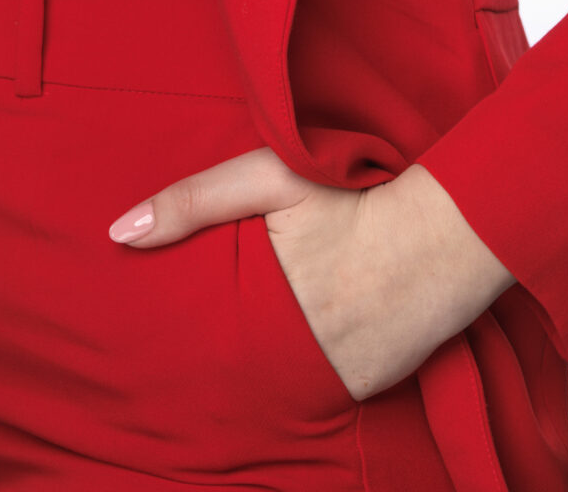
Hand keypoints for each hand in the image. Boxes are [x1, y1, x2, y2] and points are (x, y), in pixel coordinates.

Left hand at [107, 149, 510, 401]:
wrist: (448, 231)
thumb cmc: (352, 194)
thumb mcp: (269, 177)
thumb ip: (194, 200)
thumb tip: (119, 234)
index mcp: (263, 304)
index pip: (199, 336)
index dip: (181, 335)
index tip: (160, 334)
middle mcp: (295, 353)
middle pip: (231, 366)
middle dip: (218, 356)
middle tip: (214, 336)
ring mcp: (330, 377)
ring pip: (273, 383)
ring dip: (263, 368)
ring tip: (254, 344)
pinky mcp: (363, 389)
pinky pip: (319, 390)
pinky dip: (308, 374)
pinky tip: (302, 348)